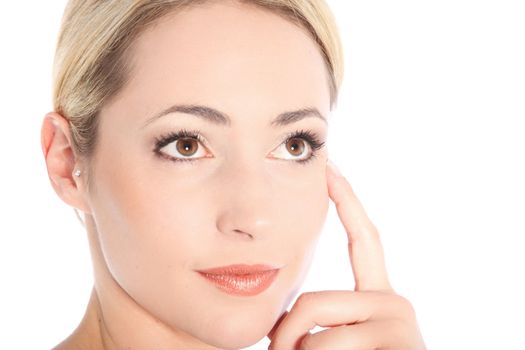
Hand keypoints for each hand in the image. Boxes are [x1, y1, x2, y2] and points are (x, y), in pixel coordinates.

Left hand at [266, 160, 425, 349]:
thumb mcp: (332, 342)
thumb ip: (318, 319)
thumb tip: (281, 314)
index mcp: (378, 297)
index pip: (365, 238)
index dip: (347, 201)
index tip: (332, 167)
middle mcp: (394, 304)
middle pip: (313, 303)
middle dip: (285, 336)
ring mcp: (400, 325)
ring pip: (316, 335)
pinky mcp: (402, 345)